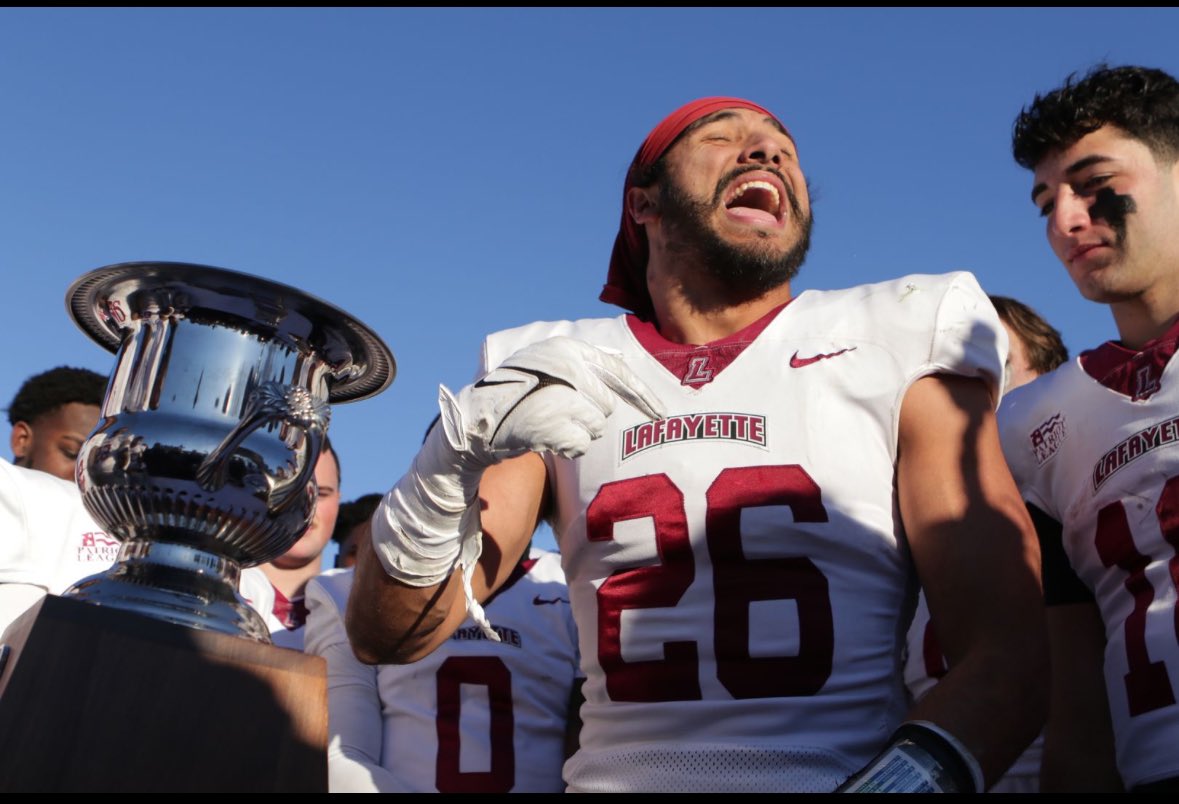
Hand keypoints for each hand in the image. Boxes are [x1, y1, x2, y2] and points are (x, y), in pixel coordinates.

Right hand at [440, 336, 664, 466]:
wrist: (477, 418)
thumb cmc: (517, 394)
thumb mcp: (548, 363)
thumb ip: (583, 361)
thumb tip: (620, 357)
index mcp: (567, 348)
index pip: (618, 372)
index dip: (643, 395)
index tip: (661, 414)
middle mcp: (566, 367)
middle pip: (606, 406)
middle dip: (588, 416)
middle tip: (558, 415)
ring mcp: (557, 394)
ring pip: (595, 426)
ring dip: (577, 432)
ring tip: (548, 423)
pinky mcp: (549, 422)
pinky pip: (580, 445)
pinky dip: (566, 446)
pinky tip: (546, 439)